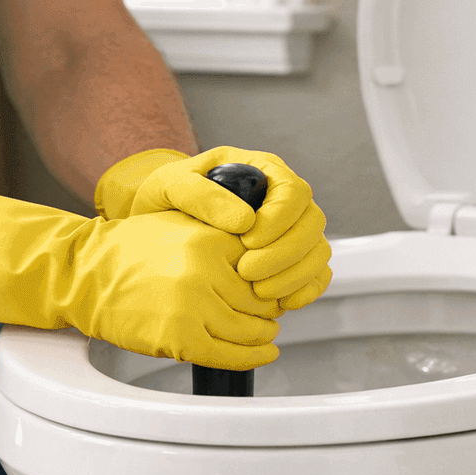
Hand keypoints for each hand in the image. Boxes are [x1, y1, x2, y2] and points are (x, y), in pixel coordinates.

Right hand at [0, 185, 280, 369]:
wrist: (86, 273)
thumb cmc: (130, 250)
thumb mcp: (185, 225)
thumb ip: (227, 240)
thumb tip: (269, 266)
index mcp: (212, 240)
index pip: (265, 270)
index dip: (271, 284)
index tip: (268, 292)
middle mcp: (206, 271)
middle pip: (262, 303)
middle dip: (266, 313)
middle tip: (266, 317)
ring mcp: (194, 307)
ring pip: (250, 331)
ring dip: (260, 337)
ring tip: (261, 335)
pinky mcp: (181, 339)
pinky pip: (230, 355)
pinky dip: (251, 358)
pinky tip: (260, 354)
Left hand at [95, 146, 331, 310]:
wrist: (157, 229)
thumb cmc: (166, 200)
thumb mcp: (169, 186)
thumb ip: (201, 194)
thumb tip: (245, 220)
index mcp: (262, 171)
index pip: (292, 191)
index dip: (279, 219)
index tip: (248, 241)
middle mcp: (283, 200)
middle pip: (312, 222)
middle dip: (285, 253)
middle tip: (247, 272)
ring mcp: (291, 231)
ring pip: (318, 250)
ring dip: (295, 275)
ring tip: (258, 292)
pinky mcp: (292, 261)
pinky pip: (316, 274)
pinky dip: (306, 290)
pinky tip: (280, 303)